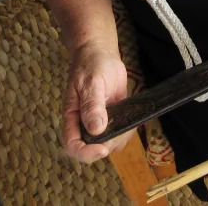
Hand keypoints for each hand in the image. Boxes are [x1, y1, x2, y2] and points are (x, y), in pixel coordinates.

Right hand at [63, 44, 133, 162]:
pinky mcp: (113, 116)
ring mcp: (99, 120)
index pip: (73, 145)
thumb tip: (96, 129)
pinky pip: (120, 131)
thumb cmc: (90, 65)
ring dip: (121, 138)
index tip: (102, 149)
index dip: (86, 153)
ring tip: (130, 122)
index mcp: (72, 117)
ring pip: (109, 142)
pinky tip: (134, 120)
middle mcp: (84, 122)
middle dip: (109, 145)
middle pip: (93, 147)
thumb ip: (92, 106)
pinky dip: (129, 130)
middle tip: (123, 130)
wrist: (100, 53)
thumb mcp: (90, 83)